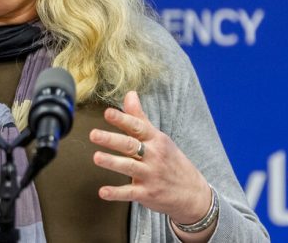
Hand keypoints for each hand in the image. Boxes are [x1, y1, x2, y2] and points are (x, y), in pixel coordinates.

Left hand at [89, 91, 211, 225]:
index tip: (107, 113)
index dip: (122, 119)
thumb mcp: (159, 138)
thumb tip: (129, 94)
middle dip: (112, 139)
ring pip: (129, 167)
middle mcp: (153, 156)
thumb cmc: (172, 161)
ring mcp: (150, 175)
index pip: (137, 127)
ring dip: (112, 162)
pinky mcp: (147, 193)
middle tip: (93, 134)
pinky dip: (116, 193)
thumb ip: (139, 117)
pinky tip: (103, 192)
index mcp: (155, 140)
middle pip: (130, 145)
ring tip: (96, 157)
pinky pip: (130, 192)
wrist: (194, 194)